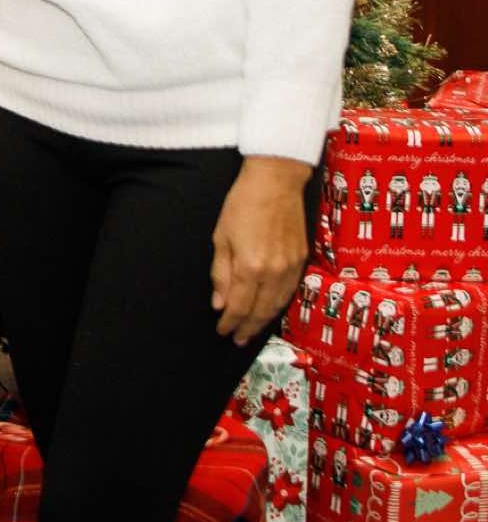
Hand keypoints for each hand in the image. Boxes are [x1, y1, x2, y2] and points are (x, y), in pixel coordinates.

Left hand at [211, 156, 313, 345]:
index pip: (239, 306)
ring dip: (264, 321)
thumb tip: (219, 303)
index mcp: (250, 266)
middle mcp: (274, 271)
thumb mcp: (221, 237)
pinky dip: (279, 305)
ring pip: (278, 304)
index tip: (222, 330)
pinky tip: (271, 310)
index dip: (229, 322)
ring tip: (252, 331)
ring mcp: (291, 266)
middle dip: (247, 328)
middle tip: (237, 339)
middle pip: (260, 311)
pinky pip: (290, 291)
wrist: (276, 181)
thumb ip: (221, 273)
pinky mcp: (302, 259)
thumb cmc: (243, 204)